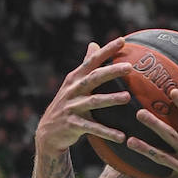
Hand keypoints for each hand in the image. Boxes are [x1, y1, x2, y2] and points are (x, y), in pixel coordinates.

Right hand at [33, 39, 132, 158]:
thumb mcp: (73, 84)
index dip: (106, 50)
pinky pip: (93, 128)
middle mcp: (73, 90)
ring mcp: (72, 107)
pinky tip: (121, 136)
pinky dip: (107, 132)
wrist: (48, 132)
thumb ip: (85, 65)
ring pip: (94, 102)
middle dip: (111, 72)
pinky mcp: (73, 125)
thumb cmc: (67, 104)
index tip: (122, 40)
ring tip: (127, 97)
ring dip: (111, 98)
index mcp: (75, 78)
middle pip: (94, 78)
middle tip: (129, 67)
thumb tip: (94, 44)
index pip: (92, 61)